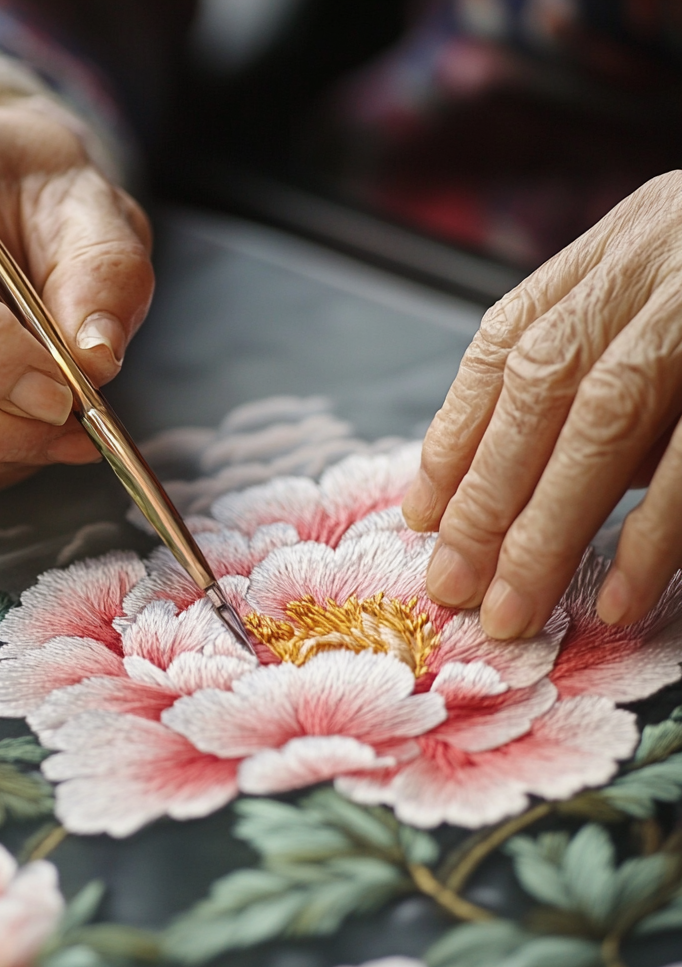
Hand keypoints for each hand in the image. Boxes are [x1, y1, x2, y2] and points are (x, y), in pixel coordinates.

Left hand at [402, 171, 681, 636]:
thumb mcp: (672, 295)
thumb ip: (609, 365)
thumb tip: (520, 483)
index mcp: (627, 239)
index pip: (507, 343)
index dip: (458, 430)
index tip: (425, 514)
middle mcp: (663, 253)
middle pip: (542, 387)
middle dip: (488, 498)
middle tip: (452, 589)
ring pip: (606, 417)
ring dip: (549, 527)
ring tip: (514, 610)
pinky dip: (659, 529)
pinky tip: (624, 595)